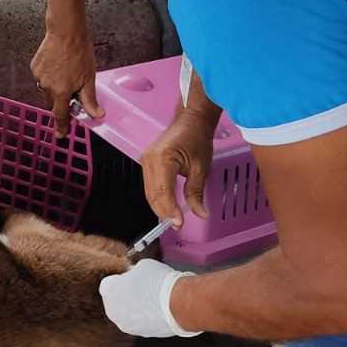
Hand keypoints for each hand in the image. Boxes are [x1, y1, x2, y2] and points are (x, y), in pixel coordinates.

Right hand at [32, 24, 103, 137]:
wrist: (65, 31)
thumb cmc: (79, 51)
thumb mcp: (89, 78)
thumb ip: (89, 99)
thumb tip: (97, 115)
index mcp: (61, 92)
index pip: (60, 115)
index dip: (61, 126)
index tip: (60, 135)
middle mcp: (47, 86)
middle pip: (54, 102)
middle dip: (62, 99)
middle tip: (73, 86)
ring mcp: (39, 76)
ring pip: (47, 89)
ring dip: (55, 87)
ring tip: (66, 71)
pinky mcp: (34, 67)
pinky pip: (42, 78)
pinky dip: (50, 76)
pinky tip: (58, 64)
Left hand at [99, 259, 200, 337]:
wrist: (178, 304)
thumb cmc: (159, 283)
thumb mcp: (142, 265)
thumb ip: (133, 272)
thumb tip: (136, 274)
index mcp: (108, 292)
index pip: (109, 284)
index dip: (121, 279)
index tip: (130, 276)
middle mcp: (114, 312)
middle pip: (117, 301)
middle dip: (127, 294)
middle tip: (142, 287)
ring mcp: (128, 326)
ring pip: (129, 314)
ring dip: (137, 308)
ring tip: (154, 298)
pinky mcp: (143, 334)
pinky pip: (142, 323)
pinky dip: (148, 317)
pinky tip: (159, 308)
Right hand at [141, 109, 214, 226]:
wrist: (191, 121)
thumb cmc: (197, 139)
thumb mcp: (201, 168)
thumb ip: (196, 192)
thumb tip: (200, 214)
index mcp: (163, 159)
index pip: (163, 192)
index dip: (170, 210)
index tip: (180, 223)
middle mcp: (149, 160)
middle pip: (152, 194)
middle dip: (164, 212)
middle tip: (178, 225)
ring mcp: (145, 160)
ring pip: (149, 192)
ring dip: (159, 207)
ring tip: (173, 219)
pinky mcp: (146, 162)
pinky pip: (149, 185)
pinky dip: (157, 198)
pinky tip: (166, 206)